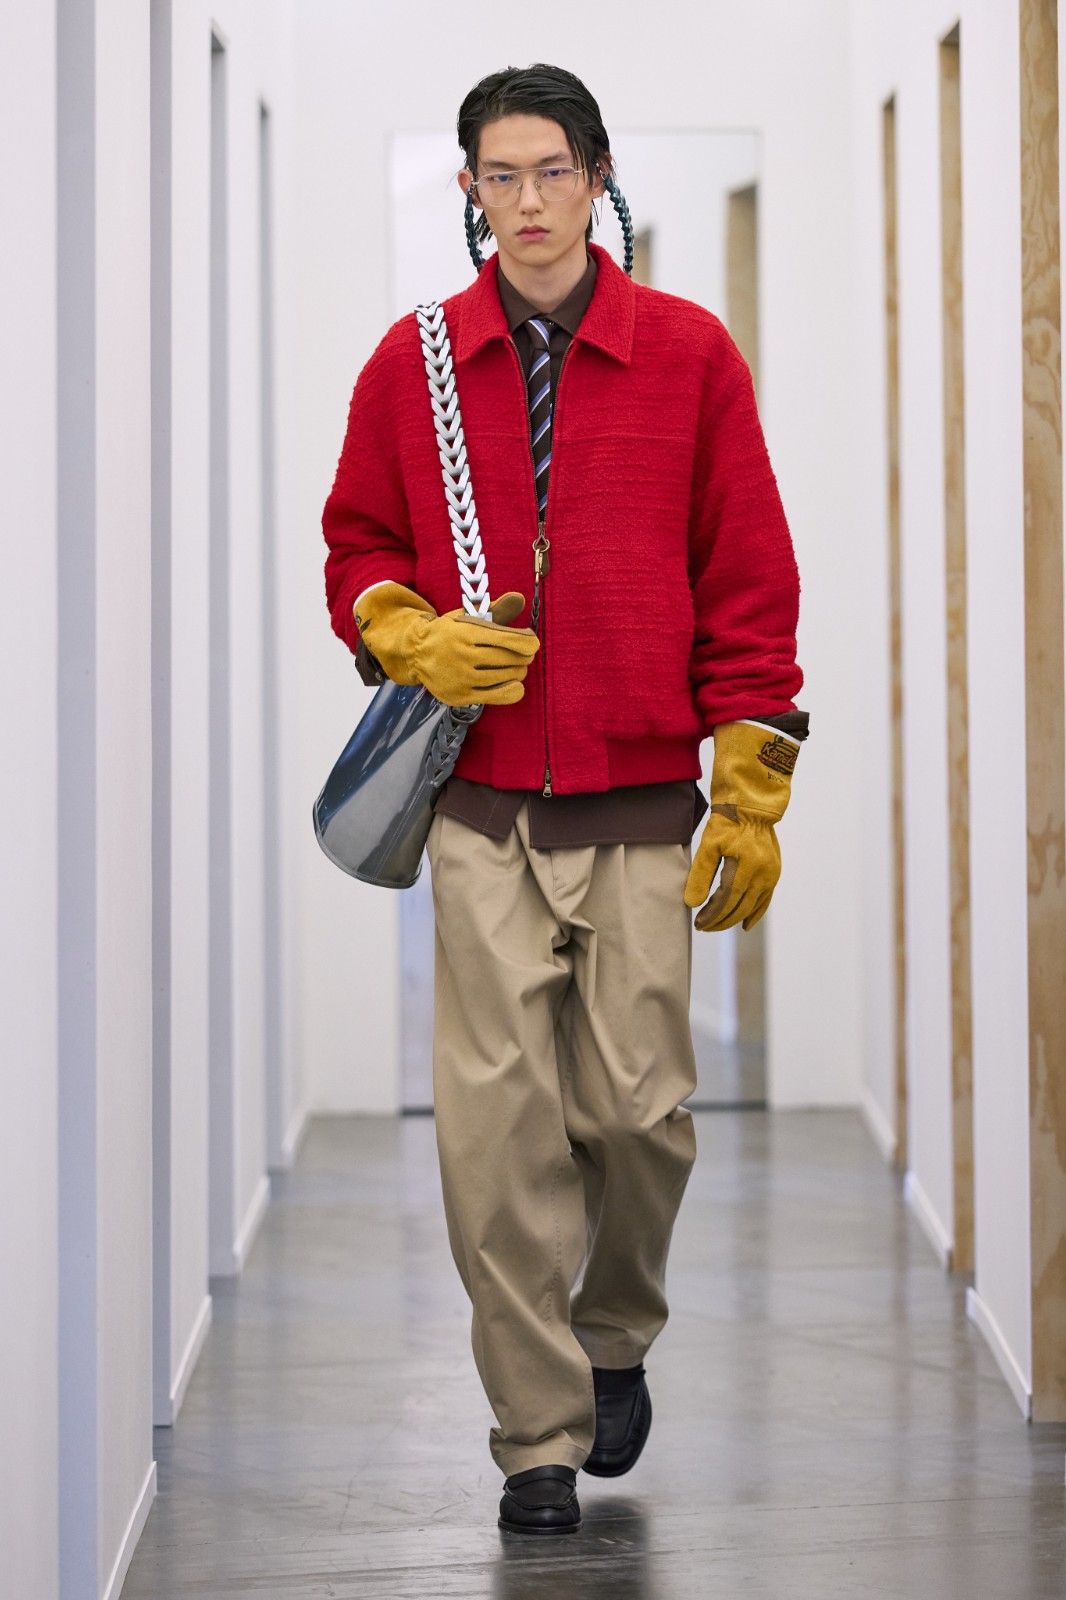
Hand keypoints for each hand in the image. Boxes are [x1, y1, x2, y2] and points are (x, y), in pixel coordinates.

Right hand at [353, 581, 538, 705]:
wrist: (417, 653)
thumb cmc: (450, 633)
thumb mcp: (469, 616)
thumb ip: (497, 609)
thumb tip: (520, 598)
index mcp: (467, 632)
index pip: (510, 640)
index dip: (528, 642)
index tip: (532, 642)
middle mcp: (463, 656)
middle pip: (511, 659)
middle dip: (523, 657)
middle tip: (522, 655)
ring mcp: (461, 678)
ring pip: (507, 677)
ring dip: (518, 671)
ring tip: (515, 667)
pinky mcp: (461, 696)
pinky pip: (499, 696)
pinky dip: (513, 689)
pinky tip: (513, 683)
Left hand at [683, 720, 798, 931]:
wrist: (751, 805)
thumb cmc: (726, 822)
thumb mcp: (708, 845)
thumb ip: (700, 875)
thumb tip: (691, 903)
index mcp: (744, 866)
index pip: (726, 901)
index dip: (711, 915)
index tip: (698, 923)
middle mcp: (762, 873)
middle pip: (739, 907)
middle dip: (720, 921)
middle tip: (703, 927)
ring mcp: (771, 874)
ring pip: (752, 906)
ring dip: (734, 919)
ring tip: (718, 926)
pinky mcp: (775, 872)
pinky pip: (766, 899)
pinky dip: (756, 913)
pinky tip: (746, 924)